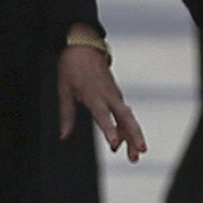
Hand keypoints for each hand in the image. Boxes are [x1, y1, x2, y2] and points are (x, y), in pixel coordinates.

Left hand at [58, 33, 147, 160]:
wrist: (85, 46)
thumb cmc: (73, 67)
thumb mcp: (64, 90)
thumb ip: (66, 115)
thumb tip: (63, 136)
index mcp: (93, 94)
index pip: (103, 115)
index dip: (110, 130)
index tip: (115, 144)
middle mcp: (108, 96)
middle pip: (125, 118)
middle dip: (134, 136)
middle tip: (139, 153)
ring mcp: (114, 95)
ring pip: (128, 118)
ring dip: (133, 136)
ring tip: (135, 156)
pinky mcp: (116, 96)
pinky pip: (124, 114)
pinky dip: (127, 129)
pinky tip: (127, 143)